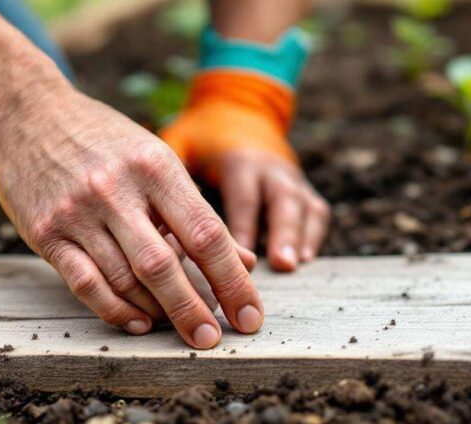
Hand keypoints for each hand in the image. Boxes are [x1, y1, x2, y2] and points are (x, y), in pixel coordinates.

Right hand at [0, 83, 262, 348]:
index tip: (249, 316)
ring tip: (178, 327)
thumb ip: (194, 212)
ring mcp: (77, 213)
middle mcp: (116, 190)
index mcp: (155, 167)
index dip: (233, 281)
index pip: (205, 233)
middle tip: (212, 339)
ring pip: (124, 280)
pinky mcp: (45, 233)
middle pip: (164, 266)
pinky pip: (85, 284)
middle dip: (194, 310)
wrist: (24, 115)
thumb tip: (244, 262)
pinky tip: (138, 322)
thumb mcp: (156, 160)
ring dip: (157, 312)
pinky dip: (115, 310)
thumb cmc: (103, 141)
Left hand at [161, 71, 329, 270]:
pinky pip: (315, 208)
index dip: (243, 228)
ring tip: (293, 265)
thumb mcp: (181, 143)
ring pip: (304, 205)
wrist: (235, 110)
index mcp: (238, 159)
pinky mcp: (300, 186)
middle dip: (283, 233)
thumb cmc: (199, 136)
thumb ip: (172, 175)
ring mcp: (288, 176)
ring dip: (300, 236)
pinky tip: (305, 258)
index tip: (239, 258)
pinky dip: (313, 233)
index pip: (243, 196)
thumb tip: (156, 221)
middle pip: (282, 200)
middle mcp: (268, 166)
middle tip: (282, 264)